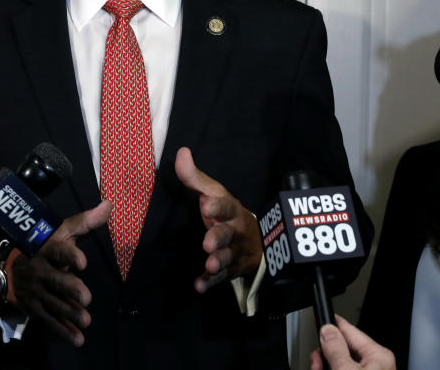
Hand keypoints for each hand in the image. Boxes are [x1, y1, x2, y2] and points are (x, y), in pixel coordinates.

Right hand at [10, 199, 110, 346]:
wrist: (8, 268)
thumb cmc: (42, 246)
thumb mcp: (60, 231)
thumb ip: (85, 222)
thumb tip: (109, 204)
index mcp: (47, 249)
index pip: (58, 251)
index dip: (70, 256)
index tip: (83, 262)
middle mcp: (40, 270)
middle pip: (56, 280)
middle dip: (70, 289)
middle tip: (86, 298)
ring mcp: (36, 291)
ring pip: (54, 302)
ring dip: (69, 313)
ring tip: (85, 321)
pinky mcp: (34, 307)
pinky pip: (49, 320)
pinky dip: (63, 330)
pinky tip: (77, 339)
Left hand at [174, 147, 262, 291]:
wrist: (257, 241)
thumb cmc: (226, 213)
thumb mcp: (214, 193)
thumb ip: (195, 177)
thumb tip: (181, 152)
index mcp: (230, 210)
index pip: (225, 207)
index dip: (217, 207)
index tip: (207, 206)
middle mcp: (234, 232)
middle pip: (227, 236)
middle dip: (218, 239)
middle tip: (207, 243)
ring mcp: (233, 252)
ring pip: (226, 258)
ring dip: (217, 262)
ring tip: (209, 264)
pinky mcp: (229, 270)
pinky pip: (220, 278)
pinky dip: (210, 283)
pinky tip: (199, 287)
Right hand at [310, 316, 395, 369]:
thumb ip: (335, 349)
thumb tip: (327, 330)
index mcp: (378, 354)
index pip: (349, 329)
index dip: (331, 323)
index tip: (318, 316)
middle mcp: (376, 363)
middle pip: (342, 347)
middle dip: (325, 353)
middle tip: (317, 362)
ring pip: (340, 360)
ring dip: (325, 364)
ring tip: (319, 369)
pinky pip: (343, 369)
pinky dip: (331, 369)